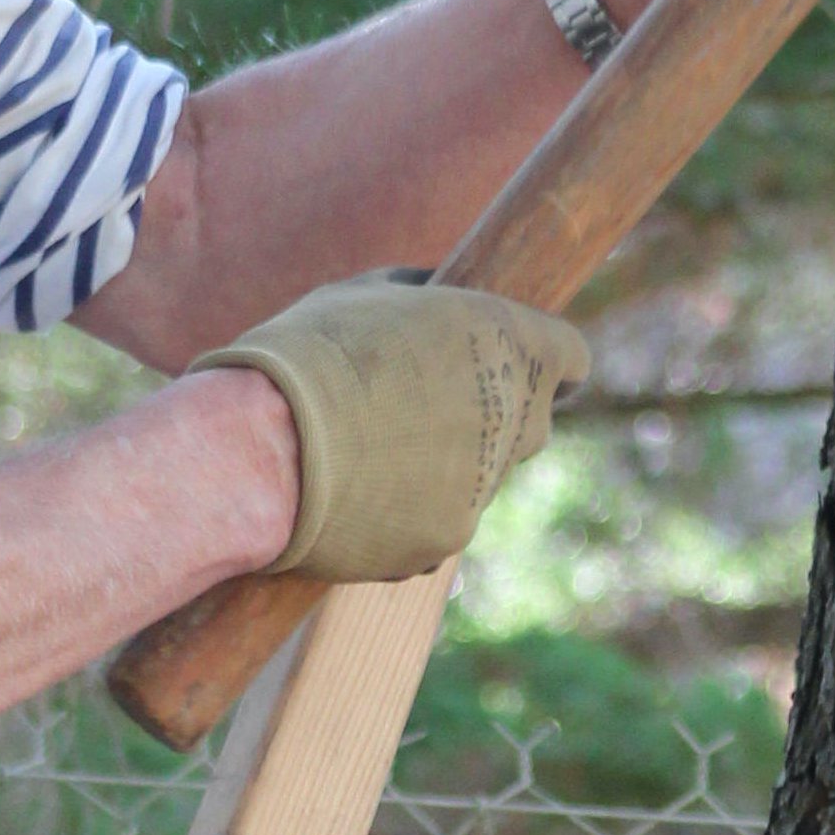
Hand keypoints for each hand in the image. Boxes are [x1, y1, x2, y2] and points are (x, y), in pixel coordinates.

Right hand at [190, 270, 588, 584]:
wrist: (265, 447)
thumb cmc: (310, 352)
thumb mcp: (367, 293)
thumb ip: (424, 297)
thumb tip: (434, 295)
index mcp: (510, 342)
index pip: (570, 357)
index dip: (546, 363)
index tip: (526, 369)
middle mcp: (515, 417)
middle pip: (532, 424)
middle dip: (496, 416)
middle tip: (432, 407)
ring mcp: (485, 486)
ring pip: (482, 478)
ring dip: (447, 466)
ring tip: (369, 449)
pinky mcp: (446, 540)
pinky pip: (438, 523)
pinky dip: (408, 513)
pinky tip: (354, 493)